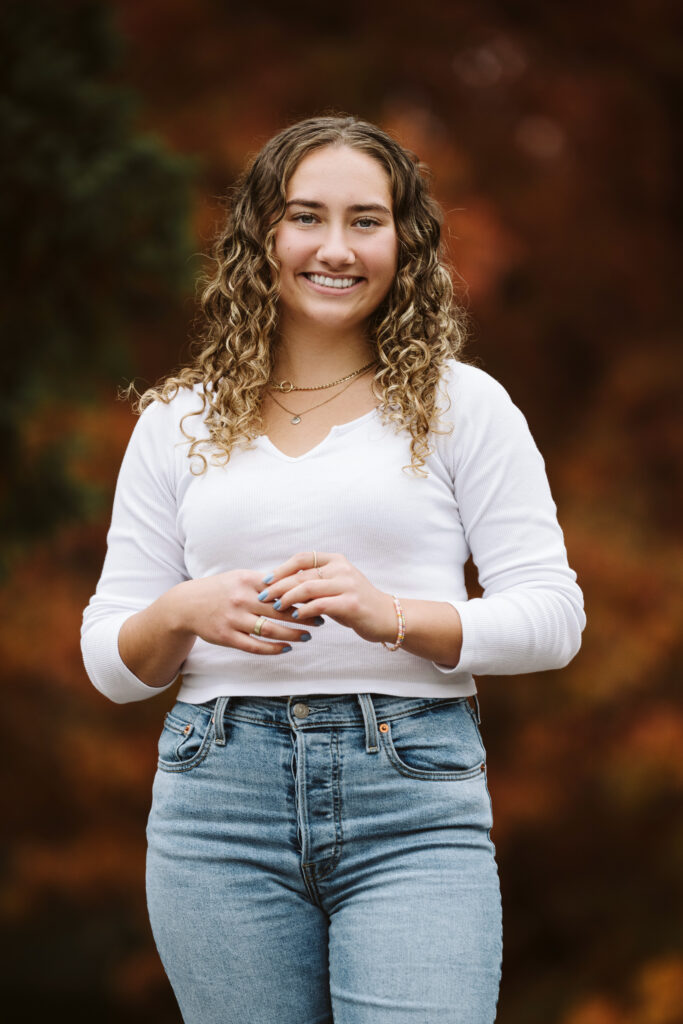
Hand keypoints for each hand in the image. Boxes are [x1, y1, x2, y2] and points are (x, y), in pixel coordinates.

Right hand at [171, 569, 324, 655]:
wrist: (186, 605)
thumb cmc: (219, 589)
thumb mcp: (239, 578)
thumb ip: (263, 582)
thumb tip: (293, 582)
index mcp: (246, 581)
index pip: (280, 589)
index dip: (301, 596)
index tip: (318, 600)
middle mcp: (240, 600)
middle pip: (279, 611)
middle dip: (303, 617)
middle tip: (321, 620)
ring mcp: (233, 619)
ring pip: (270, 630)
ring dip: (292, 635)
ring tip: (307, 636)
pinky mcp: (227, 637)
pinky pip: (254, 646)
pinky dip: (273, 648)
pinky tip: (287, 648)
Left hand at [259, 551, 395, 644]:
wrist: (386, 616)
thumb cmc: (354, 603)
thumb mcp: (334, 587)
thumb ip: (313, 583)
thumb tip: (280, 587)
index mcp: (336, 560)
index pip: (303, 558)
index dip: (282, 568)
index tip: (266, 580)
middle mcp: (342, 569)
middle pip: (302, 574)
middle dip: (278, 586)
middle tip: (262, 596)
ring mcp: (347, 585)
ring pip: (308, 588)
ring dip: (287, 598)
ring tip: (275, 607)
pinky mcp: (350, 603)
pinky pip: (320, 605)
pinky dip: (304, 611)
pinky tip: (295, 616)